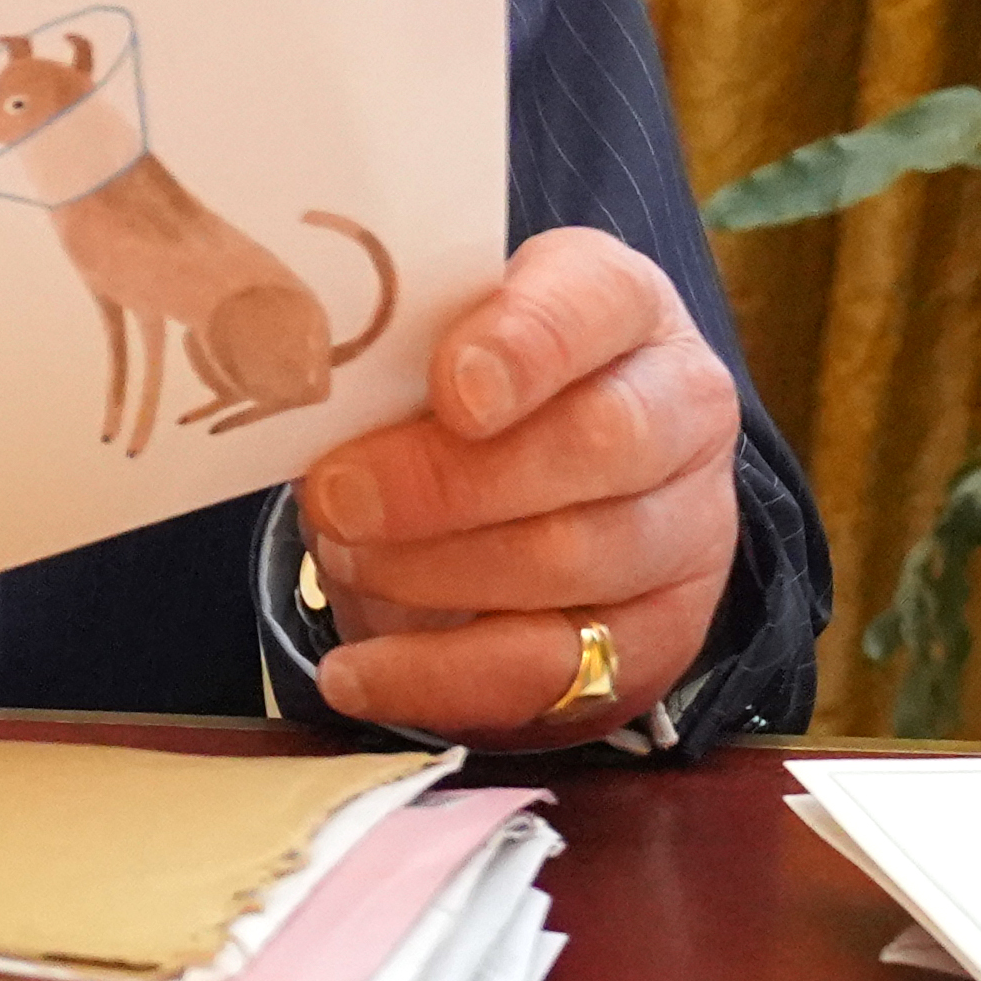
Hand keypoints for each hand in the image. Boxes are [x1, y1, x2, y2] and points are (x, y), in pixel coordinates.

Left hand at [292, 226, 741, 747]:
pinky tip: (355, 672)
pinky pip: (550, 670)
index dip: (527, 347)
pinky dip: (438, 676)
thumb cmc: (463, 398)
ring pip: (573, 559)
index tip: (452, 392)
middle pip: (597, 442)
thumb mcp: (434, 348)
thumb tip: (296, 382)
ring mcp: (684, 528)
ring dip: (433, 570)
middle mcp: (680, 409)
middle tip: (337, 496)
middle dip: (452, 481)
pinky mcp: (659, 636)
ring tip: (345, 558)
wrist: (527, 495)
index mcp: (624, 306)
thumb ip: (394, 355)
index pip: (596, 303)